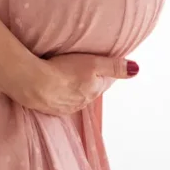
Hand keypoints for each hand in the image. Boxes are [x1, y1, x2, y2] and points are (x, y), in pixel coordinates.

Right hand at [17, 52, 138, 116]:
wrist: (32, 83)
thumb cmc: (64, 71)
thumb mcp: (93, 63)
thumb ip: (114, 66)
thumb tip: (137, 70)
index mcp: (94, 91)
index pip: (106, 81)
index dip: (105, 70)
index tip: (101, 61)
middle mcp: (82, 103)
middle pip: (90, 89)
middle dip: (89, 79)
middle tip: (83, 64)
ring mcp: (64, 107)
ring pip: (75, 95)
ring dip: (73, 86)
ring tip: (67, 73)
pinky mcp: (48, 108)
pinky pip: (59, 100)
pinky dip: (59, 91)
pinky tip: (52, 83)